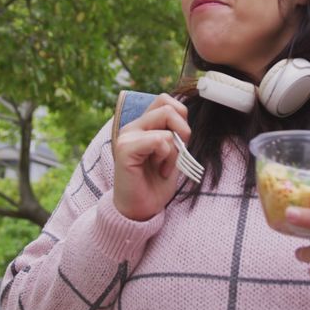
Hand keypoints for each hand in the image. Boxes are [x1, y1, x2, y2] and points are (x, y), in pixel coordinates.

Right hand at [112, 94, 189, 221]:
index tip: (181, 141)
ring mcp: (127, 135)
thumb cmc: (156, 183)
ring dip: (175, 146)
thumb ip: (176, 133)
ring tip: (166, 165)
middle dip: (183, 130)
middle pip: (169, 107)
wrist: (140, 210)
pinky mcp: (125, 149)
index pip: (165, 100)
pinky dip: (167, 156)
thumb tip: (184, 118)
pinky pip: (158, 139)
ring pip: (166, 118)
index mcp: (143, 125)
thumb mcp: (173, 153)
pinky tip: (161, 171)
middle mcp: (133, 126)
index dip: (181, 117)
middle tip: (178, 153)